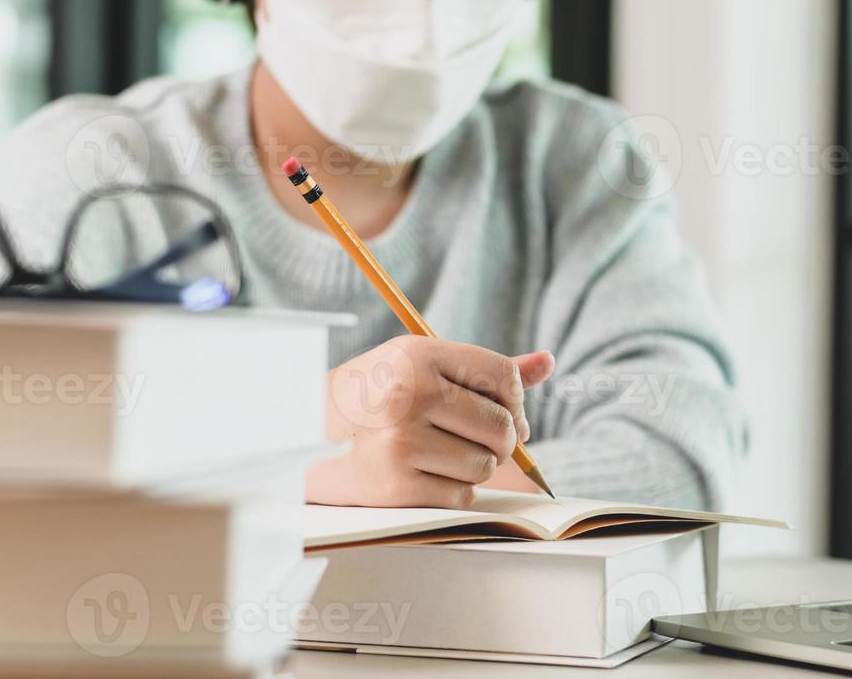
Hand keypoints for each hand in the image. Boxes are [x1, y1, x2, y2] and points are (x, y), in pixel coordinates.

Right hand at [307, 336, 555, 507]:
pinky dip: (452, 491)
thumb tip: (547, 362)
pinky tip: (421, 474)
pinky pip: (461, 496)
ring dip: (472, 466)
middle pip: (502, 427)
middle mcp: (409, 395)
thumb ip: (484, 369)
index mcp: (418, 355)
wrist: (304, 439)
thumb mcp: (420, 366)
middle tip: (475, 438)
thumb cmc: (376, 397)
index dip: (515, 399)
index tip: (505, 412)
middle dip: (500, 439)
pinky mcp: (396, 486)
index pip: (502, 375)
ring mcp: (401, 442)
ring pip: (485, 465)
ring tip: (436, 453)